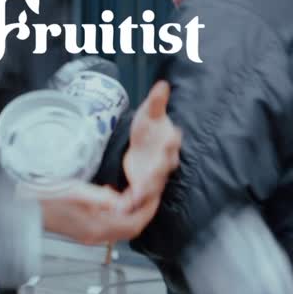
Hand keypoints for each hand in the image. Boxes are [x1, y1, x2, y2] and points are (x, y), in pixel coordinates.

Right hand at [40, 182, 164, 245]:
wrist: (25, 209)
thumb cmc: (46, 198)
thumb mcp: (77, 192)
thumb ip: (102, 198)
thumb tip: (122, 201)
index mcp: (96, 227)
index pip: (134, 223)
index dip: (148, 210)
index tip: (155, 196)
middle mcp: (95, 235)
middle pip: (130, 229)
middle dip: (143, 213)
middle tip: (150, 196)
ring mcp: (89, 235)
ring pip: (121, 229)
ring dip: (132, 214)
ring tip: (136, 196)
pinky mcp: (84, 231)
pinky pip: (110, 226)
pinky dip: (119, 214)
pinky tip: (114, 200)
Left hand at [120, 80, 180, 212]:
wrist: (145, 145)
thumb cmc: (149, 128)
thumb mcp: (149, 113)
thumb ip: (156, 102)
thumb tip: (162, 85)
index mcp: (168, 141)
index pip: (173, 141)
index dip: (171, 141)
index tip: (171, 137)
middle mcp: (165, 161)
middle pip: (163, 168)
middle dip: (155, 174)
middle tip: (146, 178)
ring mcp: (155, 177)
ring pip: (152, 187)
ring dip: (142, 195)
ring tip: (132, 200)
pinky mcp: (144, 188)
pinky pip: (139, 198)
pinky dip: (130, 204)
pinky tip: (120, 208)